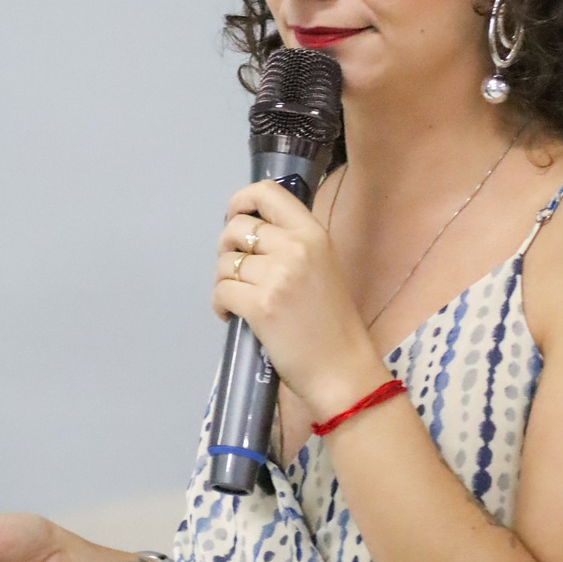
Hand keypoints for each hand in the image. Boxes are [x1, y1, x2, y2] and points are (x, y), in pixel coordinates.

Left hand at [213, 179, 384, 419]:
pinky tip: (233, 316)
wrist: (342, 369)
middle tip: (236, 272)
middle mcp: (295, 247)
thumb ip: (292, 244)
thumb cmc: (332, 322)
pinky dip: (220, 304)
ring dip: (223, 280)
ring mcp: (277, 276)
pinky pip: (221, 291)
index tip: (235, 218)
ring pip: (225, 262)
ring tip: (238, 299)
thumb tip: (249, 231)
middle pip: (236, 227)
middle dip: (226, 248)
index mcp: (313, 234)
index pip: (268, 192)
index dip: (241, 200)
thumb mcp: (322, 266)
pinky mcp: (260, 306)